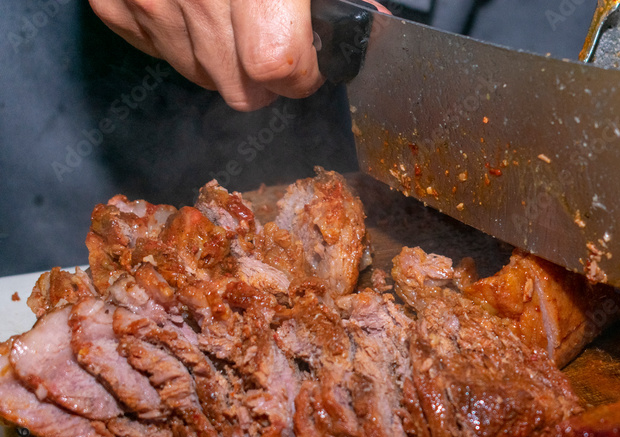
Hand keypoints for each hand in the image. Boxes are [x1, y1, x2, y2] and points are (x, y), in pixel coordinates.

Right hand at [89, 0, 322, 110]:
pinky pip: (155, 51)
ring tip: (231, 28)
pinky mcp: (113, 0)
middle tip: (271, 54)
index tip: (308, 66)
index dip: (300, 75)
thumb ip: (320, 2)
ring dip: (221, 65)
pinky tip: (191, 16)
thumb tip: (347, 28)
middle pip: (237, 86)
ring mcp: (148, 0)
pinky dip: (177, 43)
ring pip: (198, 75)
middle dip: (263, 83)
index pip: (273, 66)